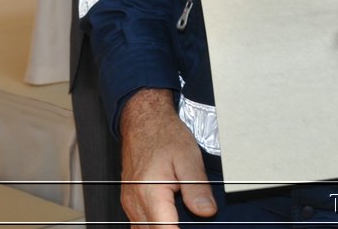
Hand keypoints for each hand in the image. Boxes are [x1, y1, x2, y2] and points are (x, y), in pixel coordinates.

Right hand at [118, 88, 214, 228]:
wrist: (144, 120)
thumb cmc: (163, 134)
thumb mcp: (189, 157)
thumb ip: (197, 188)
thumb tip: (207, 211)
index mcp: (150, 193)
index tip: (193, 227)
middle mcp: (135, 201)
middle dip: (173, 228)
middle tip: (192, 219)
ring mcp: (130, 202)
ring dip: (163, 226)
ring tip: (181, 217)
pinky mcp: (131, 200)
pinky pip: (140, 222)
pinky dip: (155, 223)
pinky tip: (169, 216)